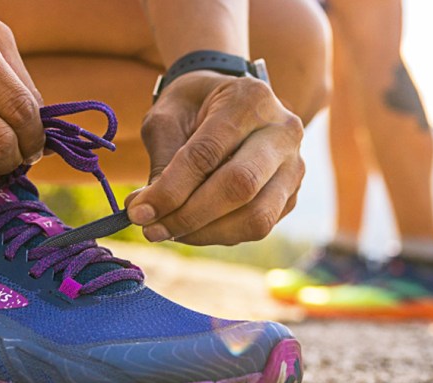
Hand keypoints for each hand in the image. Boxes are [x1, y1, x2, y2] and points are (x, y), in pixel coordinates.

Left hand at [125, 71, 304, 245]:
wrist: (223, 101)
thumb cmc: (190, 107)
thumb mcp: (166, 118)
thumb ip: (161, 161)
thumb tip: (145, 211)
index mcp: (250, 99)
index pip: (208, 154)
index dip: (170, 189)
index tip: (138, 211)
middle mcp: (283, 131)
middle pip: (240, 187)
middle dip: (188, 216)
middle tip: (150, 228)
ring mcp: (294, 165)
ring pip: (256, 216)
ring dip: (204, 233)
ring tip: (167, 230)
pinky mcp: (291, 194)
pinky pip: (258, 227)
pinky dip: (218, 234)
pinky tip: (189, 227)